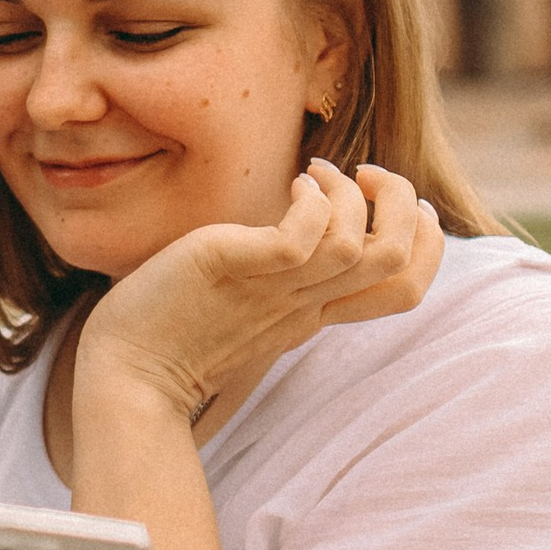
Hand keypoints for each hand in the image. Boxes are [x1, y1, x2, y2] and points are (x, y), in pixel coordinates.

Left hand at [78, 158, 441, 430]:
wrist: (125, 376)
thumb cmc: (174, 332)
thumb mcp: (249, 302)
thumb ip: (283, 275)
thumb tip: (304, 229)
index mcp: (313, 313)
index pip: (405, 288)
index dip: (425, 242)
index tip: (407, 204)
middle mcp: (304, 304)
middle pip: (396, 261)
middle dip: (401, 203)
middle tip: (364, 175)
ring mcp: (274, 289)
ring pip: (360, 247)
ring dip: (349, 195)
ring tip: (312, 173)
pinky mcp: (236, 269)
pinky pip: (301, 238)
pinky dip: (311, 203)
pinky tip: (292, 185)